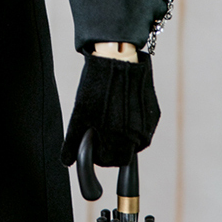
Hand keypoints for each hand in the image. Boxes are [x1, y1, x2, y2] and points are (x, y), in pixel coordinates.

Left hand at [61, 48, 159, 167]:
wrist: (118, 59)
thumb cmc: (97, 86)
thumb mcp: (79, 114)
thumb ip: (73, 141)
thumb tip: (66, 161)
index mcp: (117, 138)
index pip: (109, 161)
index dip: (98, 153)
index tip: (94, 141)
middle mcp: (136, 135)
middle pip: (123, 154)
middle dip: (111, 148)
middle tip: (101, 131)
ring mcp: (148, 125)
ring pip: (135, 143)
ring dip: (124, 137)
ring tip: (111, 117)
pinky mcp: (155, 114)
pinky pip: (145, 129)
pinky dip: (134, 126)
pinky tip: (123, 109)